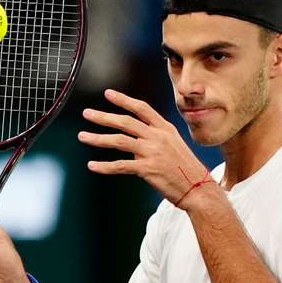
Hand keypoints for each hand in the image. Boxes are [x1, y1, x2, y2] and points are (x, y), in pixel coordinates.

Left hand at [78, 89, 211, 207]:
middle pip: (125, 121)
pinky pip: (120, 165)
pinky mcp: (147, 169)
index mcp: (165, 129)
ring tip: (83, 136)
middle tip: (87, 113)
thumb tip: (134, 144)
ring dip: (98, 138)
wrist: (198, 188)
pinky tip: (92, 166)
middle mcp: (157, 137)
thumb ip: (154, 140)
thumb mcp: (174, 146)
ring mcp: (152, 152)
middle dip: (103, 116)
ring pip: (119, 140)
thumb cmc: (186, 169)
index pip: (141, 108)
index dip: (123, 100)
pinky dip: (104, 166)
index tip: (108, 94)